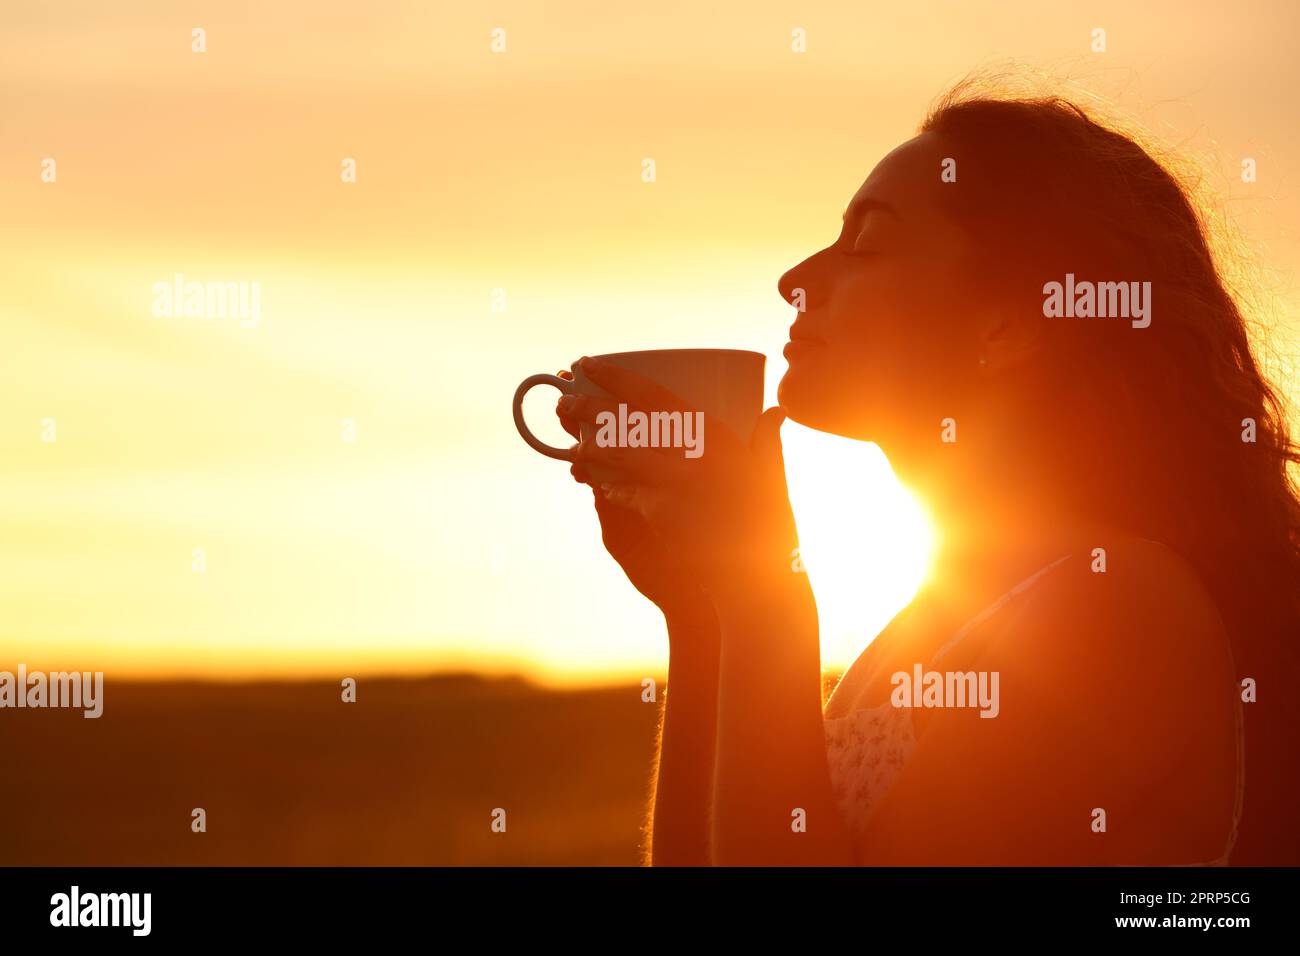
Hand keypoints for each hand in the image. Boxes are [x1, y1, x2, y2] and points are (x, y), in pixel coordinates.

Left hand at [566, 356, 803, 603]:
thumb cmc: (770, 518)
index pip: (654, 395)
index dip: (617, 377)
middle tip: (564, 402)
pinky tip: (597, 483)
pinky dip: (608, 486)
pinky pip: (624, 493)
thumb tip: (774, 411)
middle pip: (625, 422)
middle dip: (589, 409)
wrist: (757, 569)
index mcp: (715, 434)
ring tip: (573, 446)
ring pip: (617, 457)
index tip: (589, 364)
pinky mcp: (659, 512)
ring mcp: (671, 483)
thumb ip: (766, 439)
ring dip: (590, 448)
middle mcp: (689, 453)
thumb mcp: (770, 473)